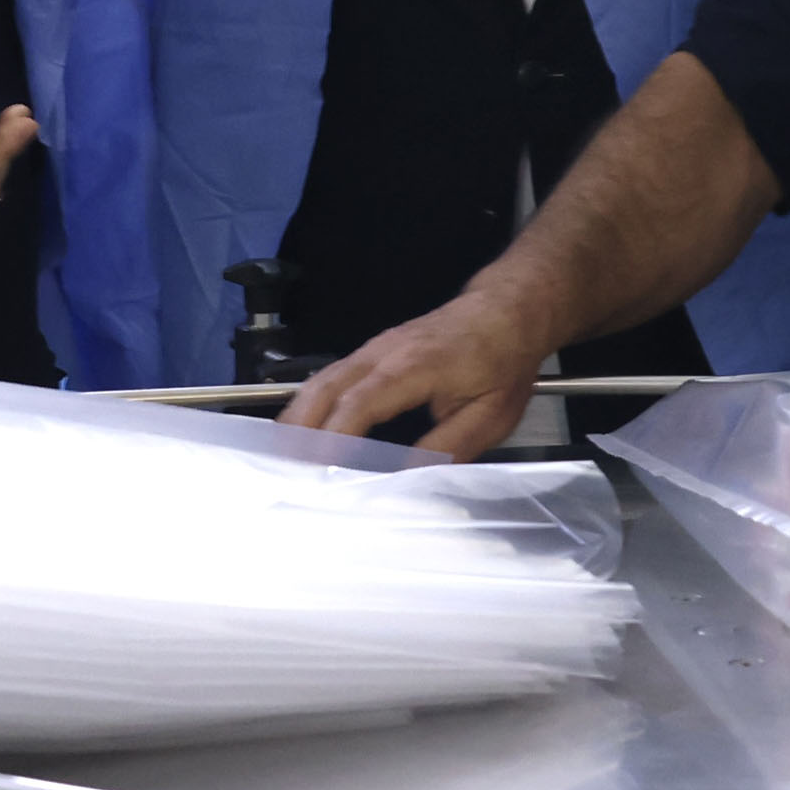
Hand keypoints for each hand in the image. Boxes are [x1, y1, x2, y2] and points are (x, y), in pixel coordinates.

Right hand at [284, 294, 552, 459]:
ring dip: (297, 420)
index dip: (335, 439)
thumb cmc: (503, 362)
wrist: (508, 311)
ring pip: (320, 381)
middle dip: (298, 431)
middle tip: (282, 472)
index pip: (360, 403)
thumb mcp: (490, 416)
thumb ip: (447, 448)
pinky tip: (302, 433)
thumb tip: (404, 478)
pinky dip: (310, 406)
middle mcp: (383, 353)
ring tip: (280, 459)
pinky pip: (330, 378)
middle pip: (324, 389)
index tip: (318, 472)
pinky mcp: (371, 352)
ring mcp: (373, 349)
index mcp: (414, 367)